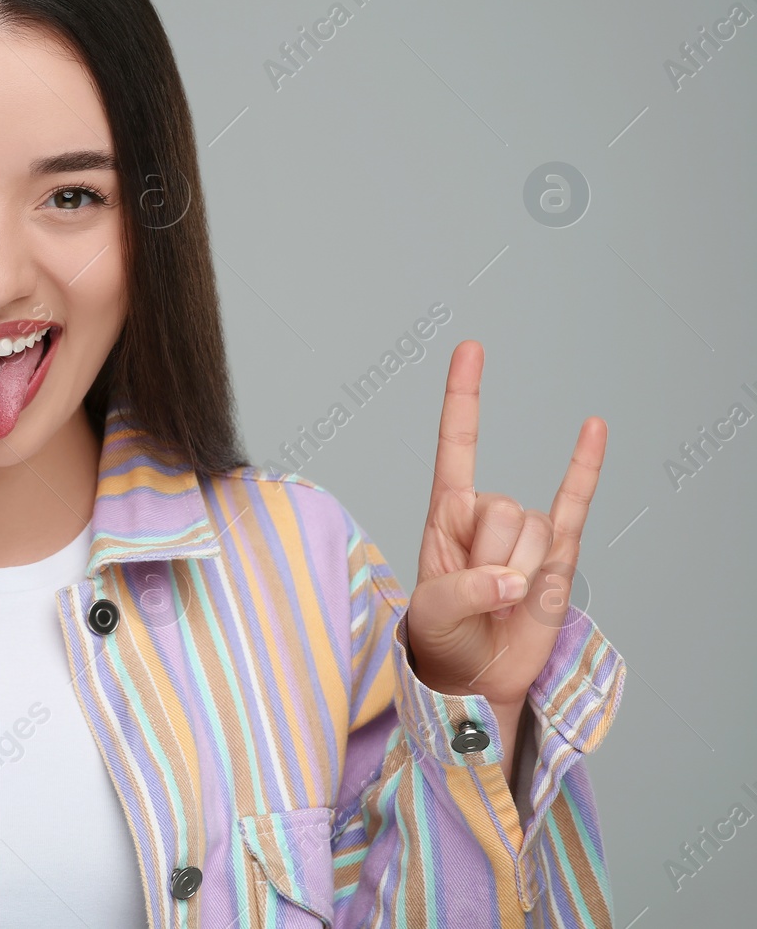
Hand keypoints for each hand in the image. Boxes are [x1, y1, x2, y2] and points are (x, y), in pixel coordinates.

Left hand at [406, 340, 605, 749]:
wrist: (478, 678)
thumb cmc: (443, 639)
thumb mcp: (432, 617)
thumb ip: (463, 591)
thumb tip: (512, 580)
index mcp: (446, 514)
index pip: (456, 445)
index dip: (464, 397)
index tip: (472, 347)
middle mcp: (487, 512)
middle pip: (501, 510)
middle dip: (488, 561)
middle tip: (476, 596)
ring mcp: (527, 530)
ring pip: (535, 533)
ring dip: (519, 578)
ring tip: (502, 602)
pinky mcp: (560, 552)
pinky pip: (578, 502)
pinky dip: (586, 466)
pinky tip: (593, 428)